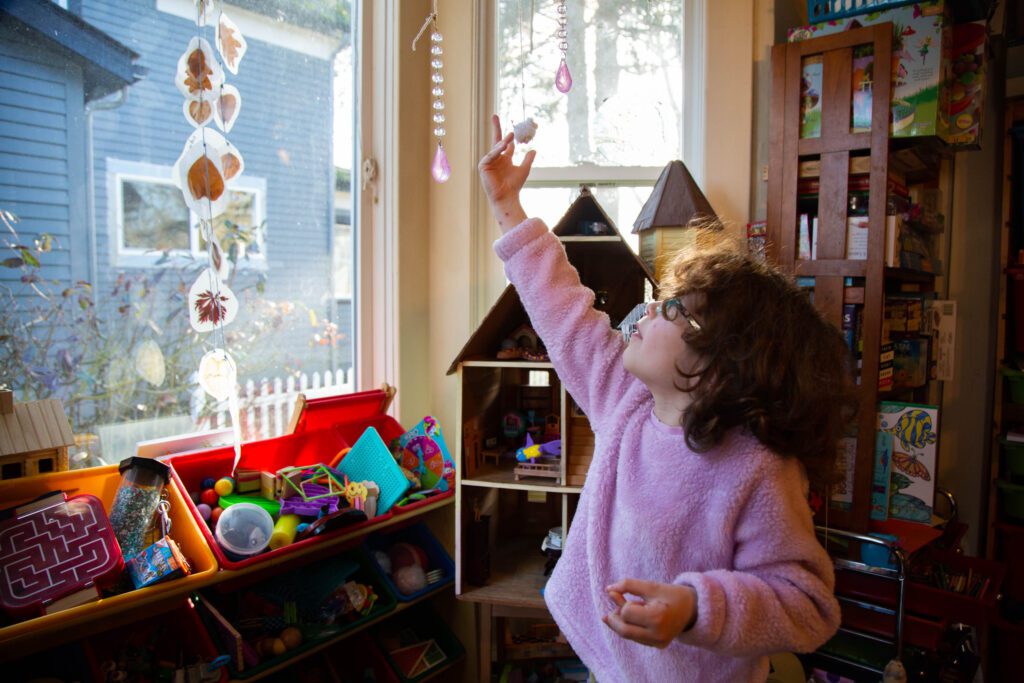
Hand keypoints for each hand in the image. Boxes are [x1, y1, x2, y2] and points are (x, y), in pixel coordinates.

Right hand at [478, 114, 534, 231]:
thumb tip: (534, 150)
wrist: (507, 197)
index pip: (505, 143)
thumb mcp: (524, 169)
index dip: (508, 135)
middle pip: (496, 140)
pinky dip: (496, 151)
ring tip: (511, 135)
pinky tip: (503, 146)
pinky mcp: (483, 166)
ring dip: (503, 142)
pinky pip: (490, 156)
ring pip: (496, 148)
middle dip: (495, 128)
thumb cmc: (514, 185)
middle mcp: (496, 159)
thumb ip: (528, 159)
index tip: (511, 126)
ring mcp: (489, 162)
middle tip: (495, 115)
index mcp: (504, 159)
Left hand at [602, 578, 697, 648]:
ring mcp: (658, 643)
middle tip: (613, 605)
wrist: (694, 609)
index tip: (632, 597)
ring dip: (621, 622)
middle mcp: (657, 635)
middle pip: (623, 630)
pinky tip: (632, 618)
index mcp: (657, 618)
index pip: (626, 613)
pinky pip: (636, 638)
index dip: (624, 603)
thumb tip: (607, 589)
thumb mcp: (651, 586)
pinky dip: (630, 627)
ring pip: (628, 635)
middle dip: (614, 618)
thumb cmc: (672, 594)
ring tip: (624, 608)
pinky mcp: (658, 645)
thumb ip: (628, 585)